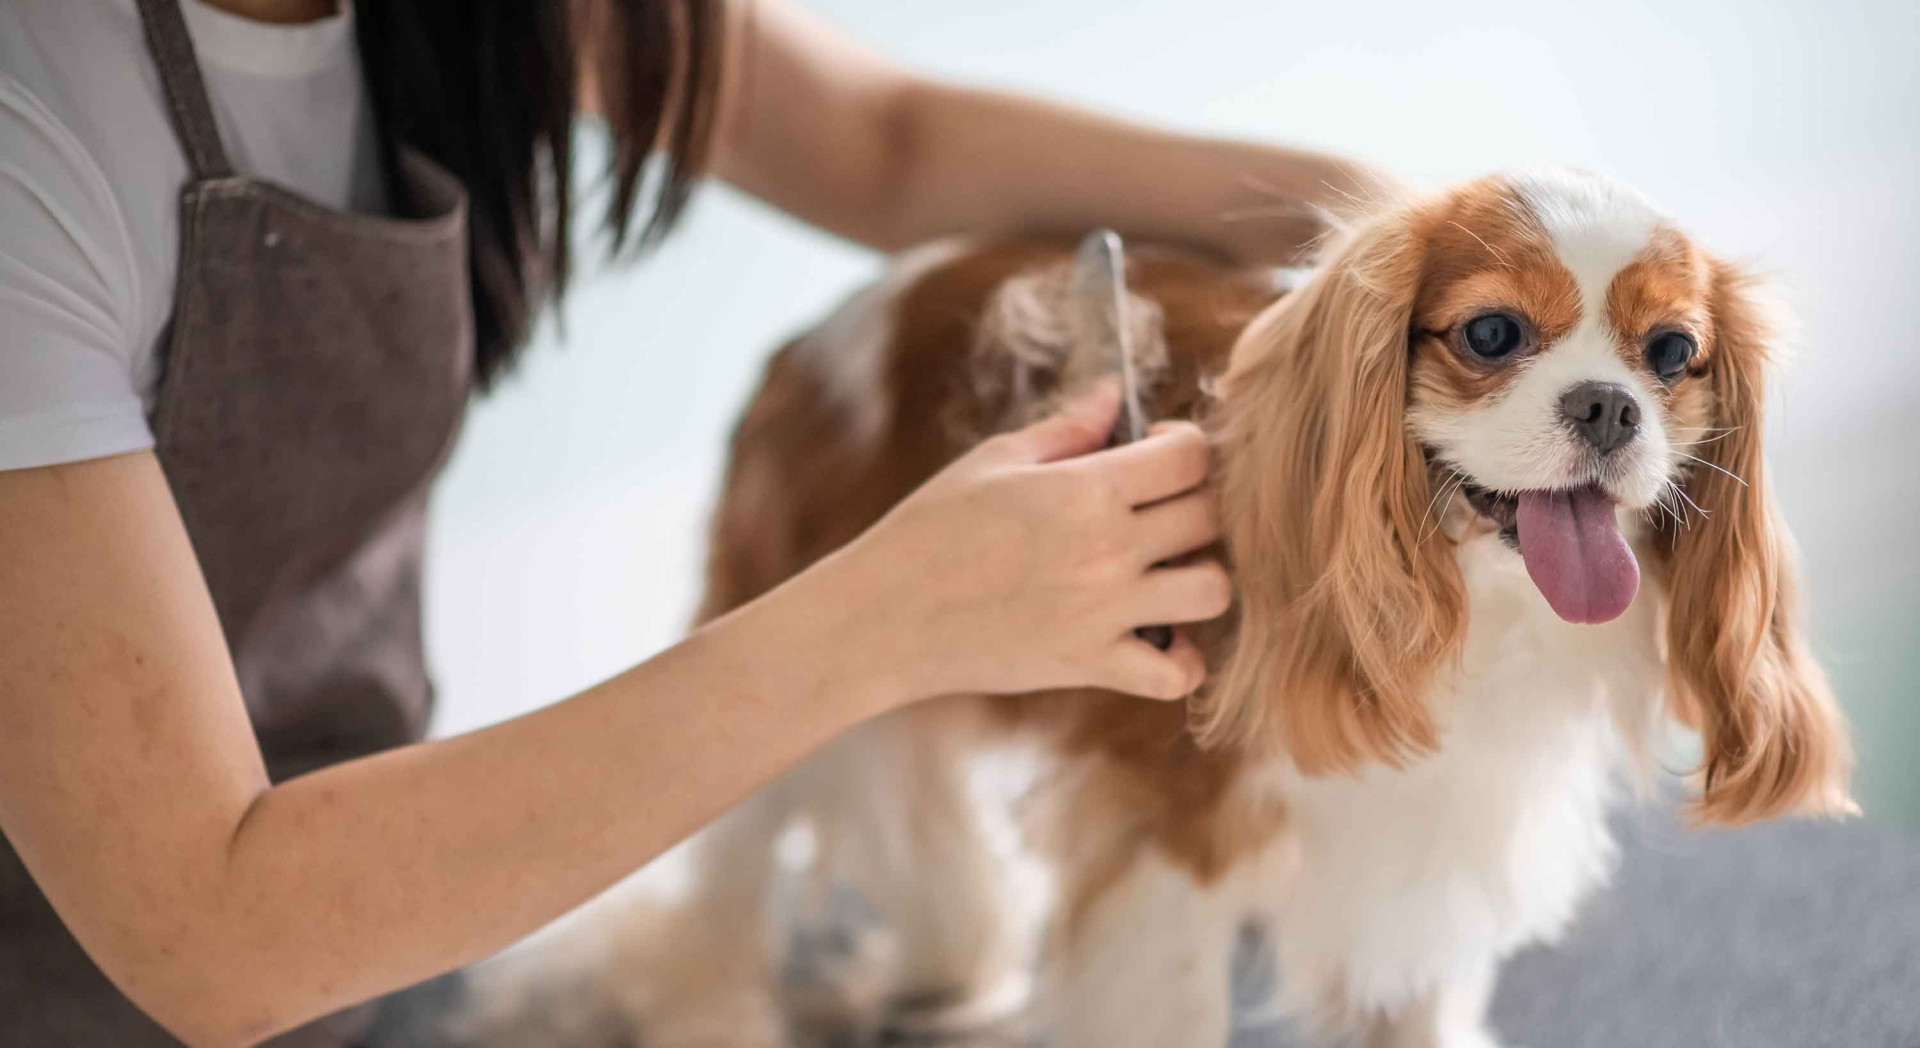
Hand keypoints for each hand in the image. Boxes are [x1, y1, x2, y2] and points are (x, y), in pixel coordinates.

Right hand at [822, 381, 1230, 705]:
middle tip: (1161, 509)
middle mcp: (1106, 550)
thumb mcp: (994, 462)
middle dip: (1196, 503)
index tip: (1157, 451)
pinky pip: (1175, 674)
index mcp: (1084, 489)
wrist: (885, 616)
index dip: (1184, 445)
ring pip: (1213, 591)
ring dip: (1202, 576)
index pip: (1189, 456)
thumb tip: (1116, 393)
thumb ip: (1067, 428)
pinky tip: (1157, 636)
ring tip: (1166, 571)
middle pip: (1210, 517)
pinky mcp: (1091, 665)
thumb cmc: (931, 529)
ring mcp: (1103, 612)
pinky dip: (1180, 659)